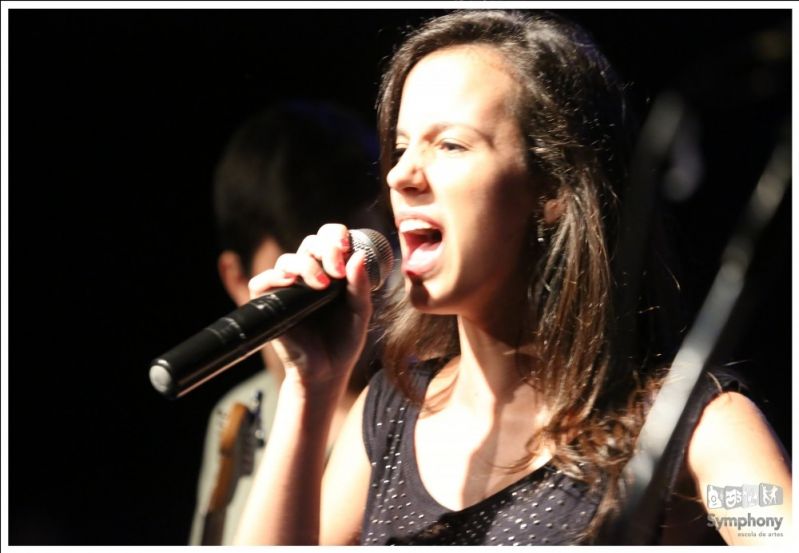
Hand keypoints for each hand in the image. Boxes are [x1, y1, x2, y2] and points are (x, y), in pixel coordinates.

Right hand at [247, 224, 372, 394]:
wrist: (328, 371)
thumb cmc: (344, 341)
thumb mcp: (360, 314)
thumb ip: (361, 287)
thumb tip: (358, 257)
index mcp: (331, 271)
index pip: (329, 238)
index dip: (336, 235)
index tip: (347, 247)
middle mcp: (307, 275)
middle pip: (309, 243)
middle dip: (325, 249)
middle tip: (338, 270)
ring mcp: (287, 288)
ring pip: (287, 259)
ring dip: (306, 266)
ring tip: (322, 285)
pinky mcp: (270, 304)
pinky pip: (261, 281)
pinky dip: (273, 277)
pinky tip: (291, 283)